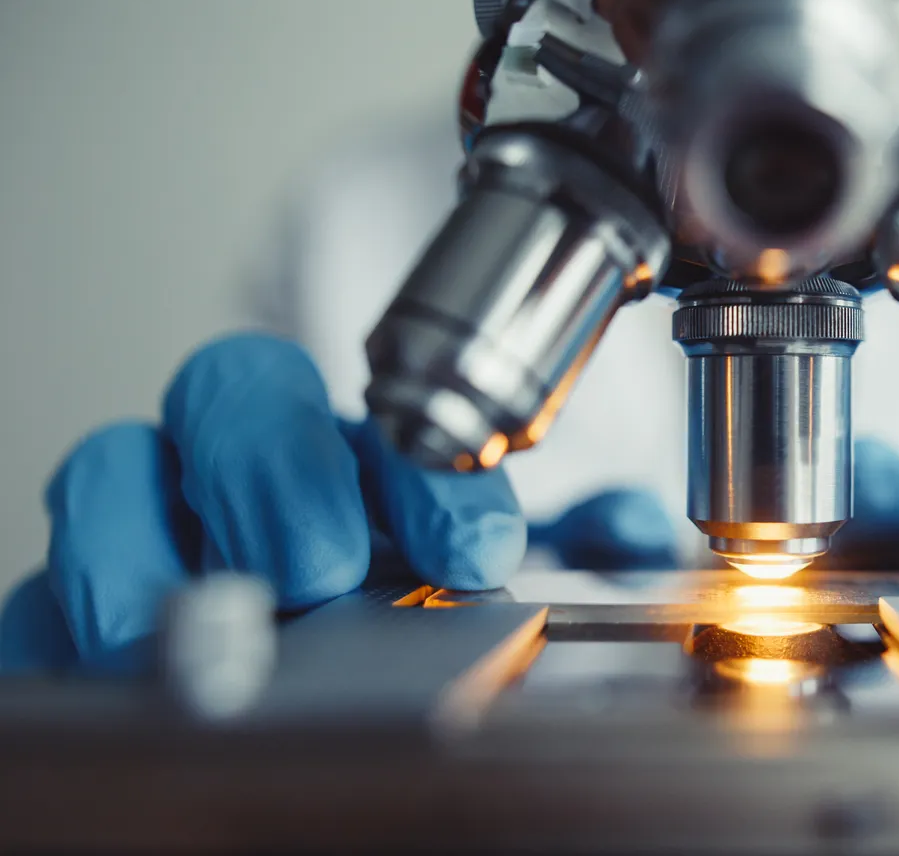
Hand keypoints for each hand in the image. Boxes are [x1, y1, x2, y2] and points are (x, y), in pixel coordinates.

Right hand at [1, 333, 679, 672]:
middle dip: (279, 471)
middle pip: (231, 396)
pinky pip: (31, 599)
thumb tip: (641, 536)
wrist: (322, 697)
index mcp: (359, 446)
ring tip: (206, 628)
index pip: (381, 416)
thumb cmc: (416, 617)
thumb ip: (579, 552)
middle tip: (323, 565)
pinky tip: (104, 670)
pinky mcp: (65, 611)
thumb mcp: (504, 588)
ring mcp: (144, 525)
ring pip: (108, 476)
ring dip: (147, 546)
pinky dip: (54, 627)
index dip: (426, 475)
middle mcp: (243, 464)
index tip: (473, 550)